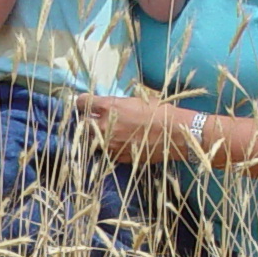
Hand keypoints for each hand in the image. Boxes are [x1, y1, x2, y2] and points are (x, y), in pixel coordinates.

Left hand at [74, 93, 189, 164]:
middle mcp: (105, 126)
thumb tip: (109, 105)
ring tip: (108, 135)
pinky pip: (108, 152)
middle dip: (87, 122)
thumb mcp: (137, 100)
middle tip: (93, 121)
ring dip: (97, 138)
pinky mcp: (119, 157)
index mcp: (110, 106)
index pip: (83, 102)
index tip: (84, 104)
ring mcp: (111, 144)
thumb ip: (118, 104)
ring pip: (93, 142)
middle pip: (83, 125)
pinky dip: (111, 148)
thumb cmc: (160, 111)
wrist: (175, 133)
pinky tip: (121, 144)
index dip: (82, 103)